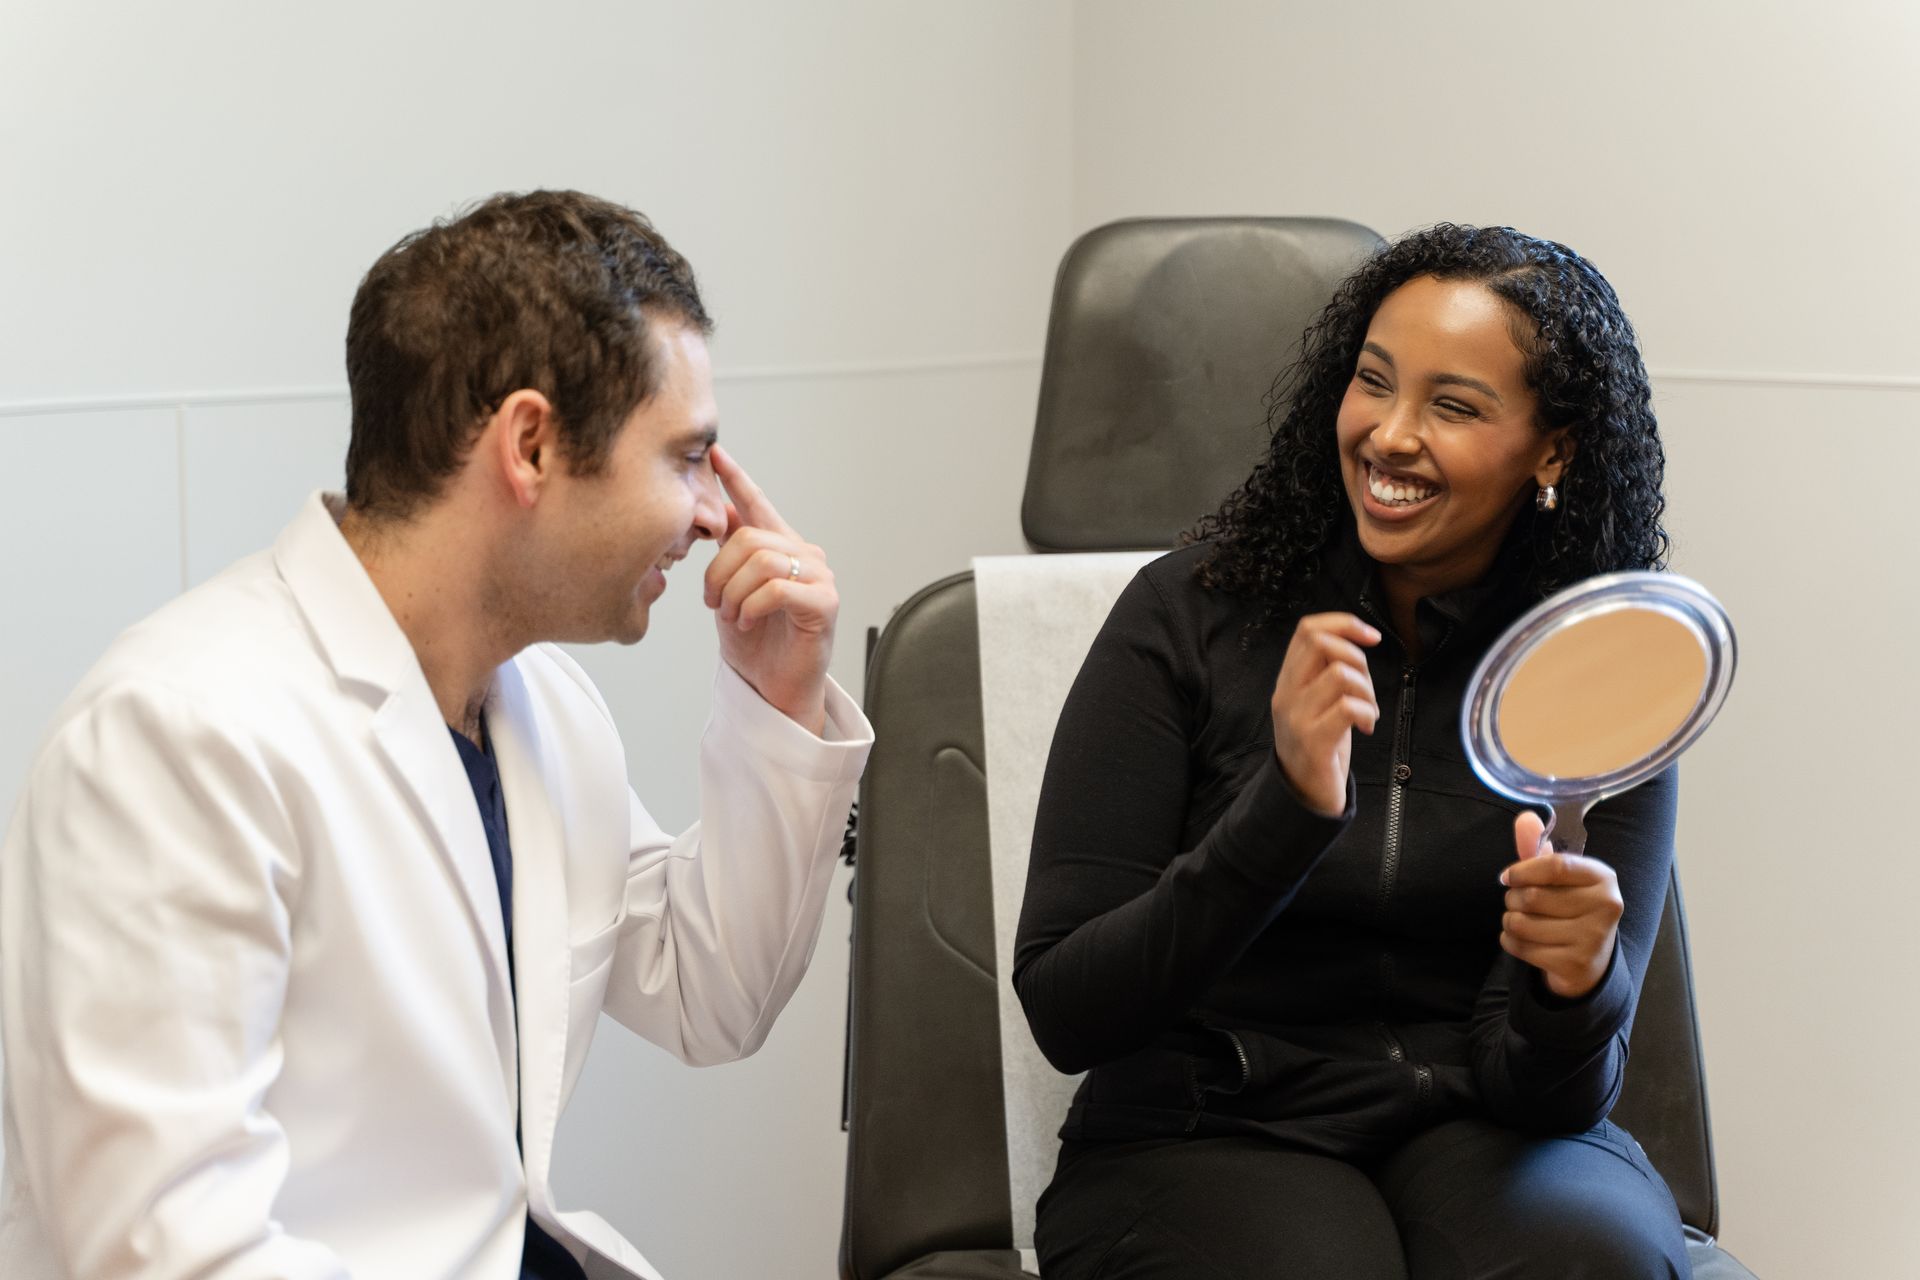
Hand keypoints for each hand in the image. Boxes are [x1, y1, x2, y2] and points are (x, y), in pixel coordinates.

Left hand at [702, 445, 837, 733]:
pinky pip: (776, 588)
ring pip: (760, 562)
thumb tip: (718, 512)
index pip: (757, 505)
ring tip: (732, 616)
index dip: (737, 479)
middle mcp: (804, 555)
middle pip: (748, 539)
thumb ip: (729, 553)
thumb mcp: (730, 591)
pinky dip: (752, 607)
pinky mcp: (825, 603)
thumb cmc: (756, 644)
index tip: (715, 454)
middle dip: (718, 572)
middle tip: (713, 603)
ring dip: (733, 593)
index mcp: (781, 548)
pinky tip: (748, 622)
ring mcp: (819, 577)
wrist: (775, 690)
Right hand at [1269, 613, 1379, 817]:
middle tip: (1365, 687)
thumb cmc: (1319, 745)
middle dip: (1357, 657)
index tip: (1370, 637)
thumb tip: (1352, 641)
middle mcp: (1286, 694)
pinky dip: (1367, 713)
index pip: (1308, 629)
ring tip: (1368, 711)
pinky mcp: (1314, 741)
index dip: (1344, 623)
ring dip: (1367, 690)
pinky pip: (1348, 707)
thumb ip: (1324, 673)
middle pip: (1320, 642)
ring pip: (1340, 674)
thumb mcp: (1315, 701)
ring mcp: (1297, 718)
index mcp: (1287, 680)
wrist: (1304, 794)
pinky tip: (1366, 727)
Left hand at [1498, 811, 1622, 998]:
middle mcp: (1605, 906)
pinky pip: (1522, 948)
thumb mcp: (1559, 877)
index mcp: (1603, 877)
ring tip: (1520, 921)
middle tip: (1517, 903)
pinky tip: (1522, 940)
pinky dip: (1511, 942)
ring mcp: (1593, 938)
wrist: (1590, 960)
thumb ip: (1538, 848)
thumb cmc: (1570, 908)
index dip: (1522, 870)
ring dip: (1510, 921)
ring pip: (1523, 923)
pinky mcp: (1576, 964)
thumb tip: (1524, 818)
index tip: (1507, 877)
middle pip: (1534, 896)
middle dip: (1513, 899)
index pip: (1556, 865)